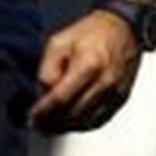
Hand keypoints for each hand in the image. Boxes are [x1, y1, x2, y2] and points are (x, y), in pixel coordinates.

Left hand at [30, 11, 141, 133]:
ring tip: (51, 125)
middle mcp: (105, 81)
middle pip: (73, 114)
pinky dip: (83, 125)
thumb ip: (48, 70)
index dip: (43, 112)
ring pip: (86, 122)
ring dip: (66, 127)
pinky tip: (71, 121)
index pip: (60, 99)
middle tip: (38, 124)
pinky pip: (99, 120)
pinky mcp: (121, 98)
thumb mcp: (58, 42)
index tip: (33, 117)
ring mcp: (115, 92)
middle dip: (52, 123)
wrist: (122, 28)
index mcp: (88, 64)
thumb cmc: (92, 32)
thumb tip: (43, 95)